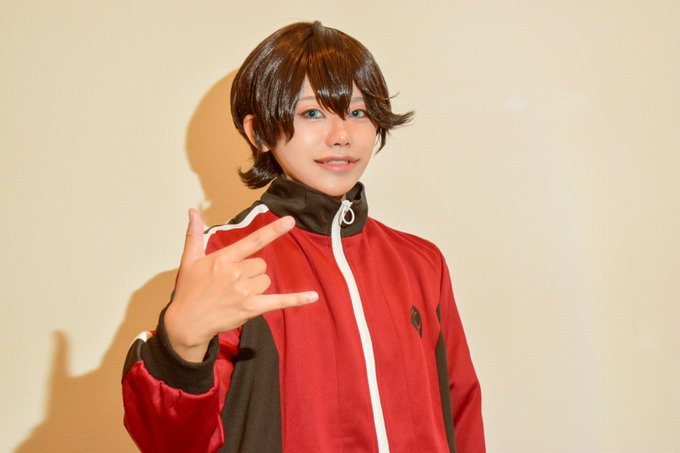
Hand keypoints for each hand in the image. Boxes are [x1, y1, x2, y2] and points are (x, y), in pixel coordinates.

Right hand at [165, 208, 317, 361]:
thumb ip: (194, 234)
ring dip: (256, 286)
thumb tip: (193, 211)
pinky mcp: (251, 309)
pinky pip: (279, 301)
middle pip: (261, 265)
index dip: (274, 230)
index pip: (254, 241)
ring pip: (266, 281)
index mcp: (224, 259)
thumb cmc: (189, 290)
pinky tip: (313, 296)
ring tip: (236, 294)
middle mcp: (236, 273)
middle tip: (232, 282)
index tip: (291, 220)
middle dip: (251, 272)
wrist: (186, 322)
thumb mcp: (189, 260)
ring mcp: (244, 292)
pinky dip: (297, 300)